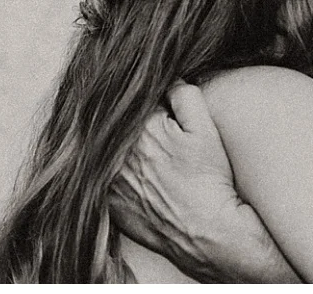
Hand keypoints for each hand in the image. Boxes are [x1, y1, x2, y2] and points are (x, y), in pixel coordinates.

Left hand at [110, 82, 297, 282]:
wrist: (204, 230)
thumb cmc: (207, 180)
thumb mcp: (205, 130)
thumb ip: (185, 95)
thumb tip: (170, 81)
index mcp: (139, 126)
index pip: (137, 103)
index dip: (152, 105)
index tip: (160, 111)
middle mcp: (116, 150)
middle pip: (119, 127)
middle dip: (134, 126)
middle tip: (159, 139)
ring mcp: (108, 178)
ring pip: (109, 152)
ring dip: (122, 150)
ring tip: (151, 161)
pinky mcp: (108, 201)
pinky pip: (105, 180)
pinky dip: (117, 177)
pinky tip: (141, 181)